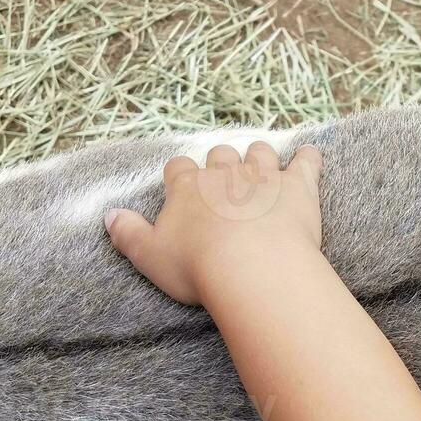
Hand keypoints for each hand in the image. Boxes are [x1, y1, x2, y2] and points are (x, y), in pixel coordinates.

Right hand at [104, 142, 323, 305]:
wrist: (252, 267)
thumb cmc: (197, 267)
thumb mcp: (149, 257)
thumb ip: (127, 234)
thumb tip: (109, 216)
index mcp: (188, 188)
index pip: (179, 169)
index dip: (181, 176)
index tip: (183, 185)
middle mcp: (225, 174)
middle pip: (220, 155)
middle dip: (221, 164)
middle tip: (224, 181)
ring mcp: (263, 176)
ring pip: (259, 153)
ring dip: (259, 157)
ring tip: (260, 167)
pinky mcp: (297, 186)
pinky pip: (307, 161)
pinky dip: (309, 157)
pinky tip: (310, 156)